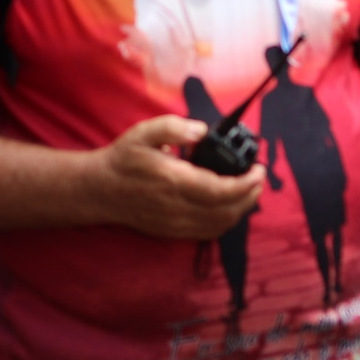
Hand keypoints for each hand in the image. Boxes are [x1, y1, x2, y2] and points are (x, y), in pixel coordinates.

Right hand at [86, 115, 263, 239]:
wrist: (100, 190)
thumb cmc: (123, 160)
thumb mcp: (143, 132)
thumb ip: (174, 127)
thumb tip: (201, 131)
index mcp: (173, 180)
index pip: (221, 190)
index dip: (246, 183)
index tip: (258, 170)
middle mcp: (177, 206)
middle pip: (227, 210)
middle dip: (250, 195)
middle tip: (258, 178)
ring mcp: (175, 223)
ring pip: (220, 224)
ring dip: (241, 209)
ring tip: (248, 191)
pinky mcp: (173, 231)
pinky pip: (208, 232)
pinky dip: (225, 221)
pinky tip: (229, 207)